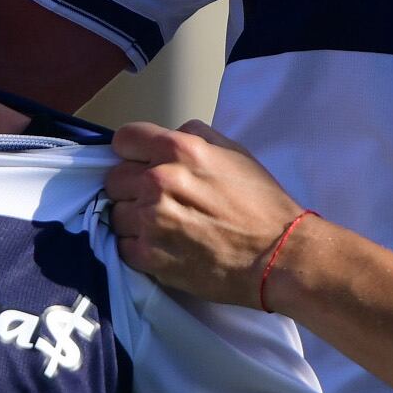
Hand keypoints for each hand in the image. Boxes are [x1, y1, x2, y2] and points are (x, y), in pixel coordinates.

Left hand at [103, 121, 303, 302]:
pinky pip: (121, 245)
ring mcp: (150, 220)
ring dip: (133, 219)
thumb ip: (194, 136)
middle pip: (114, 179)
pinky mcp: (147, 256)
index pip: (124, 140)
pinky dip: (138, 246)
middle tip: (158, 200)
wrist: (278, 256)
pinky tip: (163, 246)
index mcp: (179, 150)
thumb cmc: (261, 204)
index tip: (140, 163)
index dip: (132, 152)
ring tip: (164, 226)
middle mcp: (158, 181)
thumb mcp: (234, 152)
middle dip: (131, 187)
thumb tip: (165, 137)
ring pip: (115, 213)